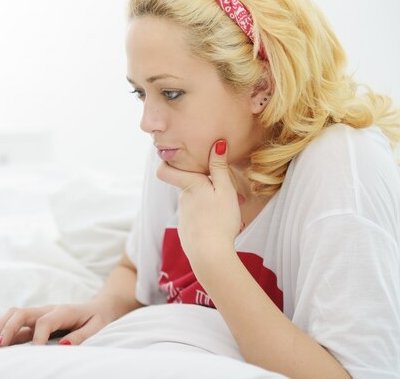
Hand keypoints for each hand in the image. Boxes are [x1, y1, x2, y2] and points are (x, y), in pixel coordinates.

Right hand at [0, 302, 112, 346]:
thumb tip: (63, 347)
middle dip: (9, 328)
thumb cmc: (96, 318)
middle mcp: (48, 310)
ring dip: (2, 327)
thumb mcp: (95, 327)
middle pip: (22, 313)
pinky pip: (17, 321)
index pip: (45, 322)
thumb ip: (80, 336)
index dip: (38, 337)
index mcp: (63, 312)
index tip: (34, 352)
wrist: (98, 307)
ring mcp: (40, 313)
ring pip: (15, 314)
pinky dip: (4, 328)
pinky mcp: (36, 319)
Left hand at [156, 139, 240, 274]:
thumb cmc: (220, 220)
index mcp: (190, 186)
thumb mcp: (225, 190)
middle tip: (234, 197)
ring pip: (197, 204)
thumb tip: (217, 144)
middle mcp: (182, 200)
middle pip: (191, 188)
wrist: (210, 256)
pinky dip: (209, 221)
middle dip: (209, 189)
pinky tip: (222, 229)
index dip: (167, 163)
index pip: (165, 170)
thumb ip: (220, 167)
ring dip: (213, 206)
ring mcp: (183, 217)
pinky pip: (197, 221)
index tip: (179, 159)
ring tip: (232, 216)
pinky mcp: (186, 232)